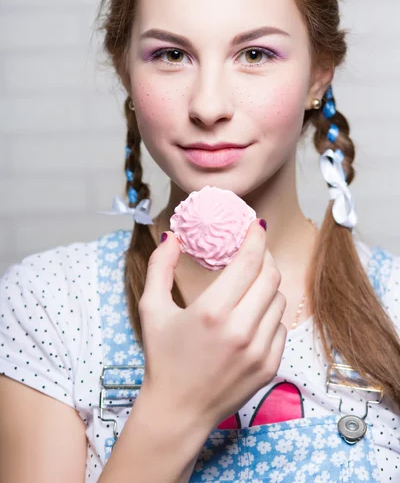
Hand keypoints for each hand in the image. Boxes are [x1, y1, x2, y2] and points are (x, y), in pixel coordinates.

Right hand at [138, 219, 286, 430]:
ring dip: (267, 287)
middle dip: (264, 257)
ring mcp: (259, 351)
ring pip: (279, 300)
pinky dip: (270, 315)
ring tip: (248, 288)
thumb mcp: (151, 309)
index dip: (256, 239)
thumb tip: (171, 236)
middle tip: (254, 252)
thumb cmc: (162, 357)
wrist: (178, 410)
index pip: (249, 262)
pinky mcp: (270, 367)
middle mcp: (240, 330)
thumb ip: (160, 267)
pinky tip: (251, 317)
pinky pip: (281, 327)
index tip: (255, 226)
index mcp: (211, 312)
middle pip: (270, 277)